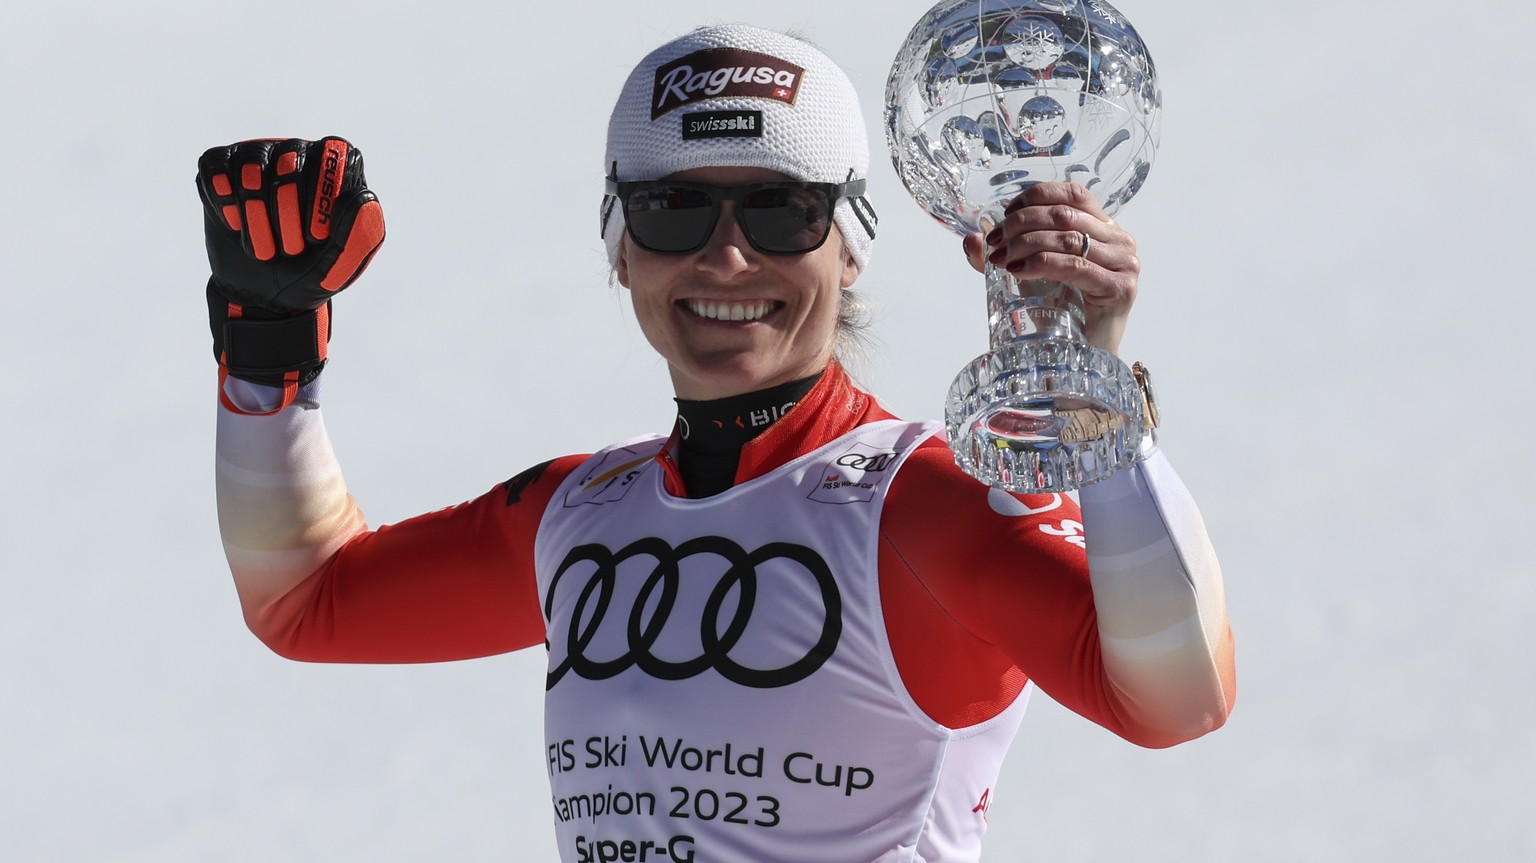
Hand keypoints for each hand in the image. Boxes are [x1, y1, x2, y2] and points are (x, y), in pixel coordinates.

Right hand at [196, 137, 384, 408]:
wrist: (262, 295)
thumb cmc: (310, 273)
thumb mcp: (340, 266)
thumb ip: (360, 234)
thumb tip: (364, 196)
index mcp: (336, 171)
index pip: (336, 152)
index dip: (323, 193)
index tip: (316, 236)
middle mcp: (299, 153)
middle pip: (291, 158)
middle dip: (286, 212)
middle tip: (289, 250)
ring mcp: (258, 155)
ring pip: (251, 166)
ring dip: (254, 215)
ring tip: (263, 250)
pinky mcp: (221, 167)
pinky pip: (216, 170)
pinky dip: (224, 204)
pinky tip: (234, 226)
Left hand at [961, 182, 1137, 354]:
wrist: (1083, 358)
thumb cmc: (1061, 315)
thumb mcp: (1030, 275)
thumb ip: (1005, 255)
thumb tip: (970, 239)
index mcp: (1103, 228)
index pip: (1074, 194)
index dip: (1037, 197)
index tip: (1005, 213)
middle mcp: (1119, 240)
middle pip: (1065, 215)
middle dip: (1021, 225)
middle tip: (994, 242)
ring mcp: (1124, 264)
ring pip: (1068, 239)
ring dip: (1026, 244)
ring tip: (1001, 259)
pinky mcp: (1120, 288)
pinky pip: (1075, 267)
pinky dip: (1043, 264)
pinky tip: (1018, 272)